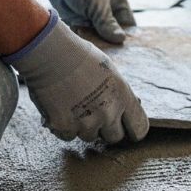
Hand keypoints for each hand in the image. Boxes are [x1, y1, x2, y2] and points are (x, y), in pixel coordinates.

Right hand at [11, 16, 148, 143]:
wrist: (51, 53)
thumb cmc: (80, 56)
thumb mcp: (111, 73)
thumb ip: (119, 95)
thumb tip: (124, 109)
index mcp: (123, 97)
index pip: (139, 128)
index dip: (133, 130)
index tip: (126, 128)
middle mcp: (108, 113)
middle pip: (114, 137)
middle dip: (106, 129)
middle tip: (95, 114)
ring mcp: (86, 122)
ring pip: (89, 136)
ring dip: (83, 126)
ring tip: (74, 104)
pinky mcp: (64, 126)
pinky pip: (68, 136)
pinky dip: (63, 127)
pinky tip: (60, 109)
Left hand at [33, 0, 134, 43]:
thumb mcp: (98, 4)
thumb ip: (108, 23)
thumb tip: (121, 40)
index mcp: (118, 4)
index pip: (128, 25)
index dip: (129, 38)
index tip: (127, 51)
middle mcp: (108, 13)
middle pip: (114, 34)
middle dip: (112, 44)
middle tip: (112, 56)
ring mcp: (94, 19)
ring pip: (100, 37)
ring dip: (98, 44)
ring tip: (98, 53)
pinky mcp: (80, 23)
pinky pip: (87, 37)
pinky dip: (86, 42)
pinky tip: (87, 48)